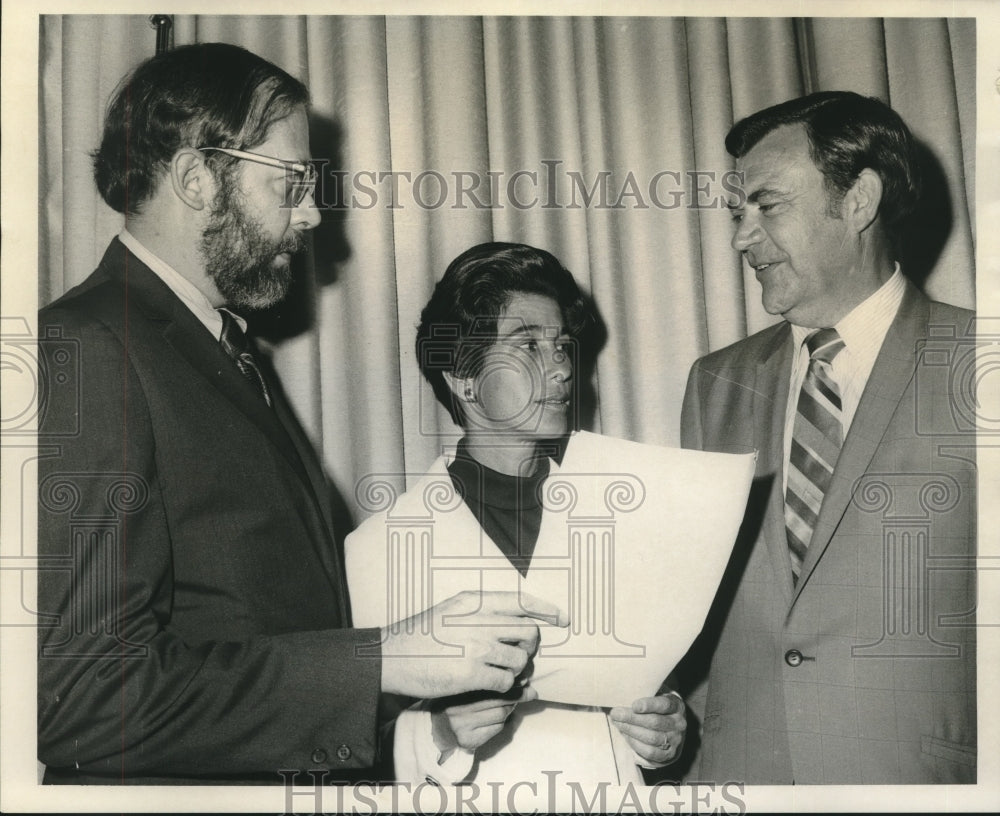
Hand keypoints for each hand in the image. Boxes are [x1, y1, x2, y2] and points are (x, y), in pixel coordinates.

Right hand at [380, 590, 566, 697]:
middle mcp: (479, 620)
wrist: (393, 656)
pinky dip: (505, 687)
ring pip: (520, 660)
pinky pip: (505, 682)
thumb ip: (481, 610)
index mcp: (475, 601)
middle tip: (516, 654)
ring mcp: (476, 647)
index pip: (522, 601)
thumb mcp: (452, 608)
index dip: (547, 609)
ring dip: (516, 670)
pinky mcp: (471, 674)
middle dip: (528, 647)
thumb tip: (515, 617)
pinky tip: (491, 684)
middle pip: (528, 632)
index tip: (562, 619)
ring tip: (500, 672)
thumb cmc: (422, 634)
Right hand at [431, 685, 537, 754]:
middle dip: (519, 695)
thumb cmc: (455, 703)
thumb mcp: (466, 686)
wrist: (435, 729)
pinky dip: (502, 723)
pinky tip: (496, 719)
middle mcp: (458, 706)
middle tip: (530, 692)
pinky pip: (496, 729)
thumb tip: (522, 680)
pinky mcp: (470, 740)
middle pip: (499, 699)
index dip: (512, 682)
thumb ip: (487, 681)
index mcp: (458, 689)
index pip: (491, 682)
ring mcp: (464, 725)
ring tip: (508, 705)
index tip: (525, 680)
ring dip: (509, 709)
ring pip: (501, 714)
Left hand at [609, 693, 685, 766]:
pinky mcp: (669, 754)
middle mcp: (679, 723)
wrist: (671, 730)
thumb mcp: (657, 697)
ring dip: (631, 731)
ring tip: (618, 723)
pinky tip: (626, 735)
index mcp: (677, 706)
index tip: (634, 706)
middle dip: (632, 718)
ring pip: (651, 738)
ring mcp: (676, 740)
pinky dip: (635, 743)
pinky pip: (649, 751)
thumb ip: (644, 695)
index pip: (664, 705)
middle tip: (615, 714)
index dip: (649, 705)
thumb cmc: (658, 709)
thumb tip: (622, 695)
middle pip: (654, 722)